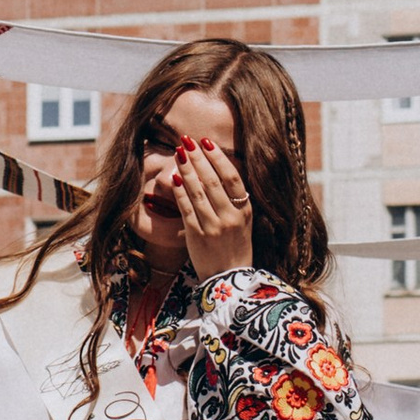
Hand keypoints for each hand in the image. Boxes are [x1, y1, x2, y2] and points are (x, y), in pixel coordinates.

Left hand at [172, 133, 254, 276]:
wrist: (228, 278)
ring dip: (187, 169)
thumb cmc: (235, 245)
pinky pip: (186, 208)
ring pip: (198, 192)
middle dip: (198, 158)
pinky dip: (180, 191)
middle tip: (187, 141)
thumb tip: (216, 167)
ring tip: (178, 153)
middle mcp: (231, 217)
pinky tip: (174, 177)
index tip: (206, 142)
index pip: (232, 178)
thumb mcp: (243, 220)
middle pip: (213, 181)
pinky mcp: (197, 236)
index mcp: (245, 211)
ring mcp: (214, 227)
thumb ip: (233, 198)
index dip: (219, 158)